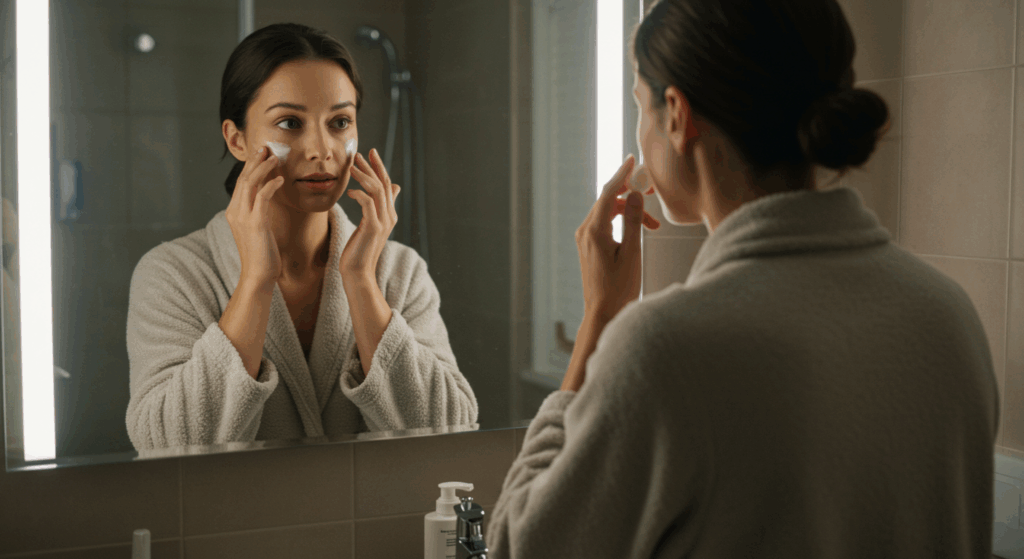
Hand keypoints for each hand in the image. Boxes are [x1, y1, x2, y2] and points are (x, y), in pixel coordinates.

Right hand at [225, 146, 286, 289]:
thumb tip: (265, 200)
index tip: (261, 154)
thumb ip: (258, 213)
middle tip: (266, 148)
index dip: (250, 166)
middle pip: (243, 178)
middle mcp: (235, 211)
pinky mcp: (255, 223)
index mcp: (234, 212)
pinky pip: (262, 197)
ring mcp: (243, 217)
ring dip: (263, 168)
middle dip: (255, 161)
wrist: (258, 275)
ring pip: (250, 183)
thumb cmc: (262, 254)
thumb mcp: (257, 229)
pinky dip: (271, 185)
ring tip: (275, 158)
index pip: (241, 183)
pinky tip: (281, 179)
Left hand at [342, 148, 400, 278]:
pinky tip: (349, 192)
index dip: (379, 168)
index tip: (370, 154)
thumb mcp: (370, 227)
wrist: (358, 273)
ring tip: (351, 168)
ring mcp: (383, 222)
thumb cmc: (359, 251)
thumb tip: (388, 193)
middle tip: (360, 154)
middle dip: (372, 167)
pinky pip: (367, 203)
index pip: (387, 185)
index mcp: (389, 215)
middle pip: (383, 184)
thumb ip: (378, 210)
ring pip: (376, 191)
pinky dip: (359, 194)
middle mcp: (390, 217)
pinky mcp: (373, 228)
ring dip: (363, 176)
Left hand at [575, 154, 658, 322]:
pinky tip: (639, 231)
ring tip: (653, 225)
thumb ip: (633, 221)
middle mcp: (585, 231)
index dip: (621, 175)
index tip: (632, 160)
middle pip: (607, 201)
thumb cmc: (618, 288)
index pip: (608, 193)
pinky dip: (621, 222)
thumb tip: (635, 195)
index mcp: (594, 231)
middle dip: (630, 195)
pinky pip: (605, 224)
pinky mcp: (588, 245)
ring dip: (629, 212)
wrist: (602, 312)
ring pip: (607, 212)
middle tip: (650, 192)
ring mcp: (585, 238)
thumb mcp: (631, 253)